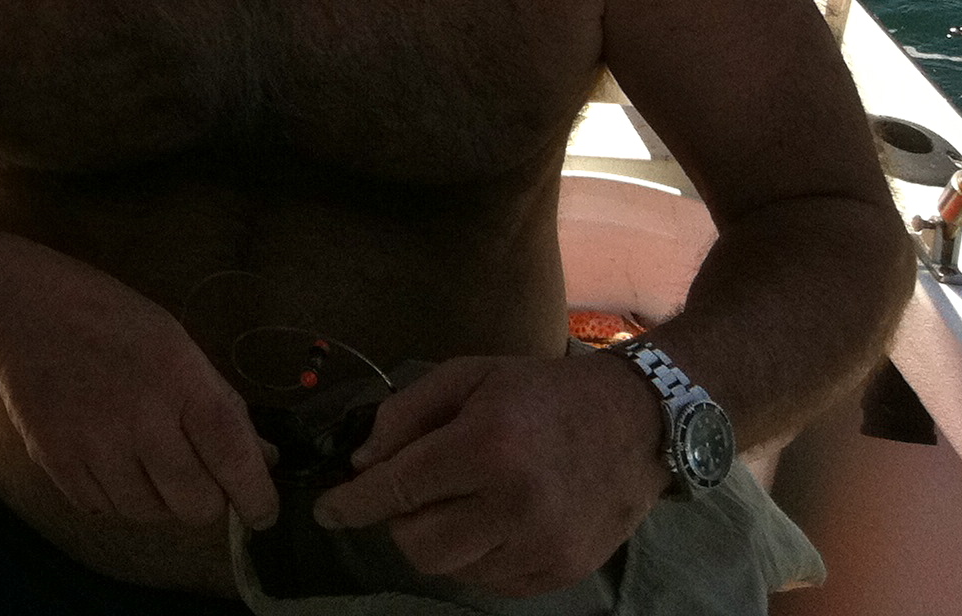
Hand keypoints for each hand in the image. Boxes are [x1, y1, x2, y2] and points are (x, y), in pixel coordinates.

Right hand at [0, 256, 278, 531]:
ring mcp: (92, 443)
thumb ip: (221, 404)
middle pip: (194, 504)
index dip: (256, 497)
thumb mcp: (176, 344)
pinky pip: (104, 509)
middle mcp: (137, 415)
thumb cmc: (109, 320)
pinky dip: (115, 494)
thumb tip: (263, 459)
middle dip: (205, 499)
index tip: (261, 513)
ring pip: (149, 515)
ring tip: (144, 458)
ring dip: (157, 498)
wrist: (22, 309)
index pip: (233, 457)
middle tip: (194, 473)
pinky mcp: (56, 461)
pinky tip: (109, 457)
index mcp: (177, 377)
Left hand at [312, 351, 667, 595]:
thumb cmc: (541, 392)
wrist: (635, 422)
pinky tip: (485, 522)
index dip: (353, 504)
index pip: (399, 490)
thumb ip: (406, 414)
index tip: (326, 511)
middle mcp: (515, 505)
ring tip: (452, 503)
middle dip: (396, 522)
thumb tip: (362, 462)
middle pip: (418, 544)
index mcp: (487, 448)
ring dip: (434, 541)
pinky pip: (489, 584)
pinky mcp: (562, 572)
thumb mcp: (467, 376)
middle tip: (406, 494)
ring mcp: (542, 546)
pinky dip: (472, 559)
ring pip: (450, 570)